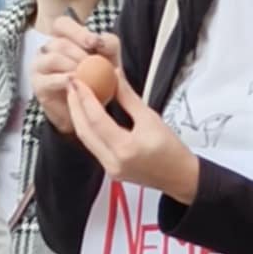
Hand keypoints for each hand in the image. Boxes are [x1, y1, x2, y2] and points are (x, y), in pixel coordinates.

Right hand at [33, 18, 124, 139]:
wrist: (89, 111)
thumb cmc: (99, 80)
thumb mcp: (110, 59)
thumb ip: (109, 44)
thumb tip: (100, 40)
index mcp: (62, 38)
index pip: (62, 24)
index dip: (78, 32)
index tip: (95, 44)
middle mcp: (47, 49)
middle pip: (60, 42)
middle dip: (81, 54)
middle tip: (96, 66)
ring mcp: (39, 66)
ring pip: (53, 58)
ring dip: (73, 66)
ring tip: (87, 76)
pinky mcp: (38, 85)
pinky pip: (48, 79)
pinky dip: (63, 80)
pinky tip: (75, 82)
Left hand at [65, 74, 199, 204]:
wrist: (180, 177)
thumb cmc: (172, 150)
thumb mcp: (151, 118)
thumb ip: (128, 97)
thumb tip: (114, 76)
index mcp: (126, 149)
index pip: (96, 119)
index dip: (84, 97)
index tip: (78, 80)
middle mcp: (113, 162)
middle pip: (84, 130)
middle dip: (74, 105)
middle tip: (72, 84)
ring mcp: (110, 168)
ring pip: (85, 139)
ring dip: (78, 116)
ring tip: (76, 96)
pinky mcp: (110, 170)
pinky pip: (92, 146)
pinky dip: (87, 127)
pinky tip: (87, 114)